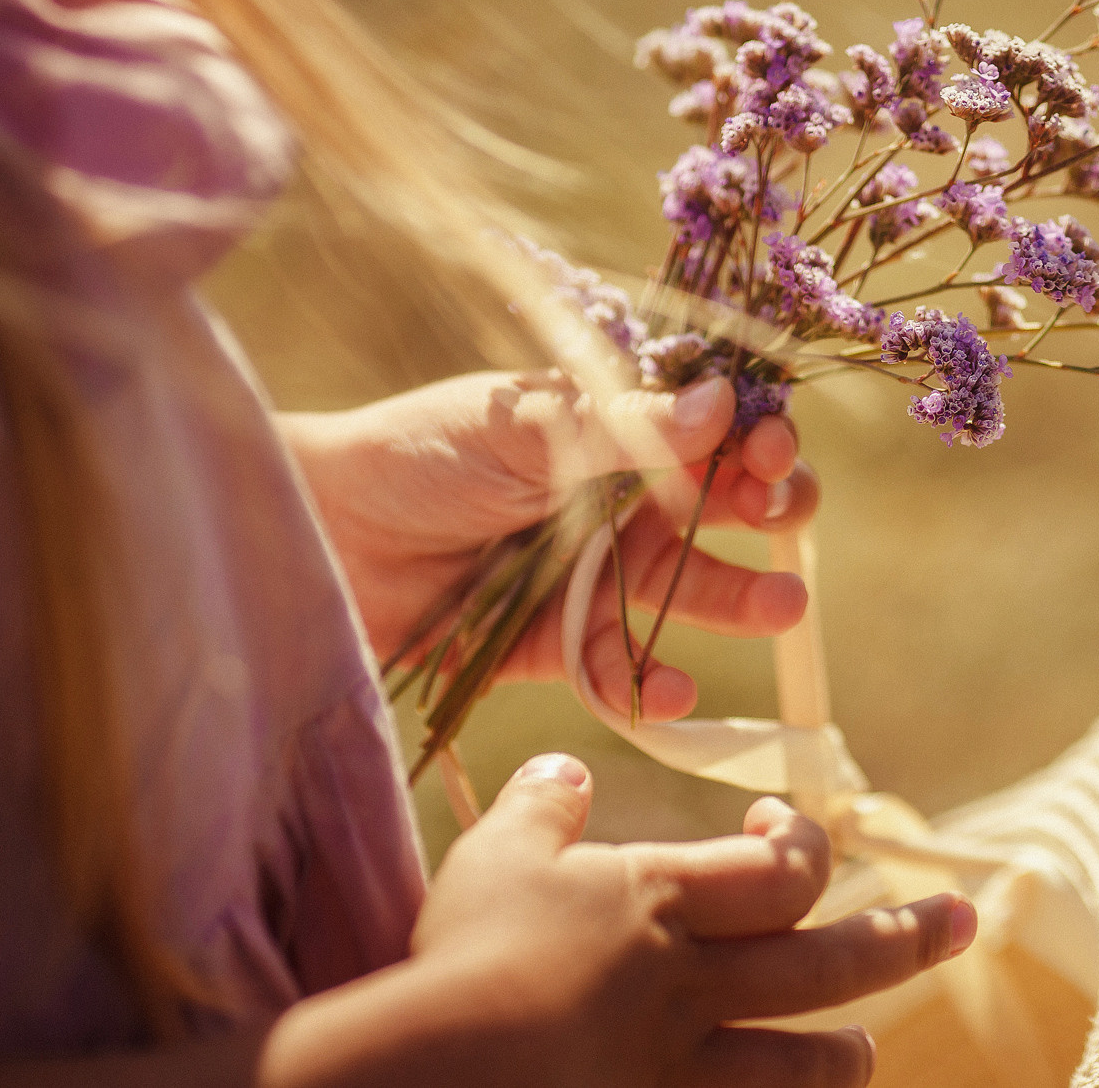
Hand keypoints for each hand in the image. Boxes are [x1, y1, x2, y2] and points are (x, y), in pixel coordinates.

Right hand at [265, 755, 974, 1087]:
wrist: (435, 1070)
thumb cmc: (464, 952)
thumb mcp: (496, 855)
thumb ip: (542, 806)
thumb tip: (569, 768)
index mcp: (666, 903)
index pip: (781, 873)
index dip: (804, 848)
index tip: (787, 830)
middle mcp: (694, 984)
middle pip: (826, 961)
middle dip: (904, 936)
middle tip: (964, 917)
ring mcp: (679, 1067)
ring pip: (796, 1062)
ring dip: (842, 1053)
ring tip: (866, 1049)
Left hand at [280, 373, 819, 717]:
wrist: (317, 539)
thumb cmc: (415, 455)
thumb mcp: (520, 427)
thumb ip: (622, 427)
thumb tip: (722, 407)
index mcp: (610, 426)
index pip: (712, 425)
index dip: (756, 432)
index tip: (768, 445)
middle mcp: (615, 498)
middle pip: (721, 506)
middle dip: (768, 508)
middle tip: (781, 515)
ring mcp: (591, 573)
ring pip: (688, 590)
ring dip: (739, 597)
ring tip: (781, 607)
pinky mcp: (556, 646)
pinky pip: (620, 669)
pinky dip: (652, 685)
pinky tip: (675, 691)